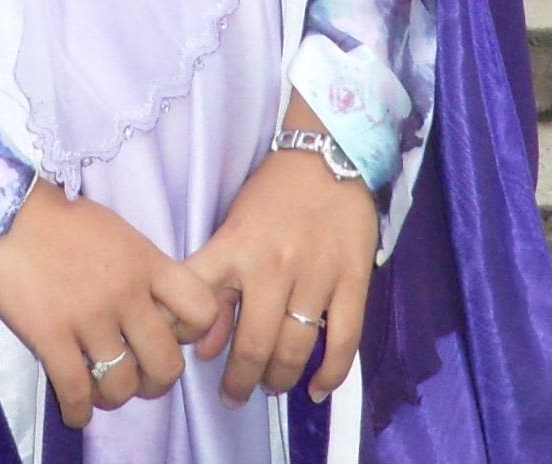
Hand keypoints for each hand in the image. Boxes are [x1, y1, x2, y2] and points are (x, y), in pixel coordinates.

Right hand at [0, 180, 218, 428]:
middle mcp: (126, 293)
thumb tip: (153, 307)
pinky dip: (79, 412)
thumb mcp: (117, 232)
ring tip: (103, 391)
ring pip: (123, 384)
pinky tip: (77, 411)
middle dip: (156, 381)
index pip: (201, 310)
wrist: (4, 208)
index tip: (170, 335)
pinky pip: (76, 392)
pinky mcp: (51, 336)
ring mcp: (89, 317)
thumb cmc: (59, 217)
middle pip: (167, 363)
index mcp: (146, 263)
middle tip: (140, 378)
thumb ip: (142, 268)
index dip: (191, 333)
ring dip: (115, 397)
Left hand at [184, 103, 376, 405]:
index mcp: (237, 249)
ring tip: (270, 387)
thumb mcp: (230, 229)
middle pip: (255, 344)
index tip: (198, 370)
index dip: (198, 347)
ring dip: (280, 378)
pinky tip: (317, 389)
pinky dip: (331, 373)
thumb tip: (202, 347)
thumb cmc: (272, 194)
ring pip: (296, 347)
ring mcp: (317, 276)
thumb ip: (214, 286)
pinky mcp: (353, 282)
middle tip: (236, 395)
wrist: (329, 156)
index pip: (205, 308)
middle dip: (242, 380)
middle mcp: (274, 267)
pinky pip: (344, 340)